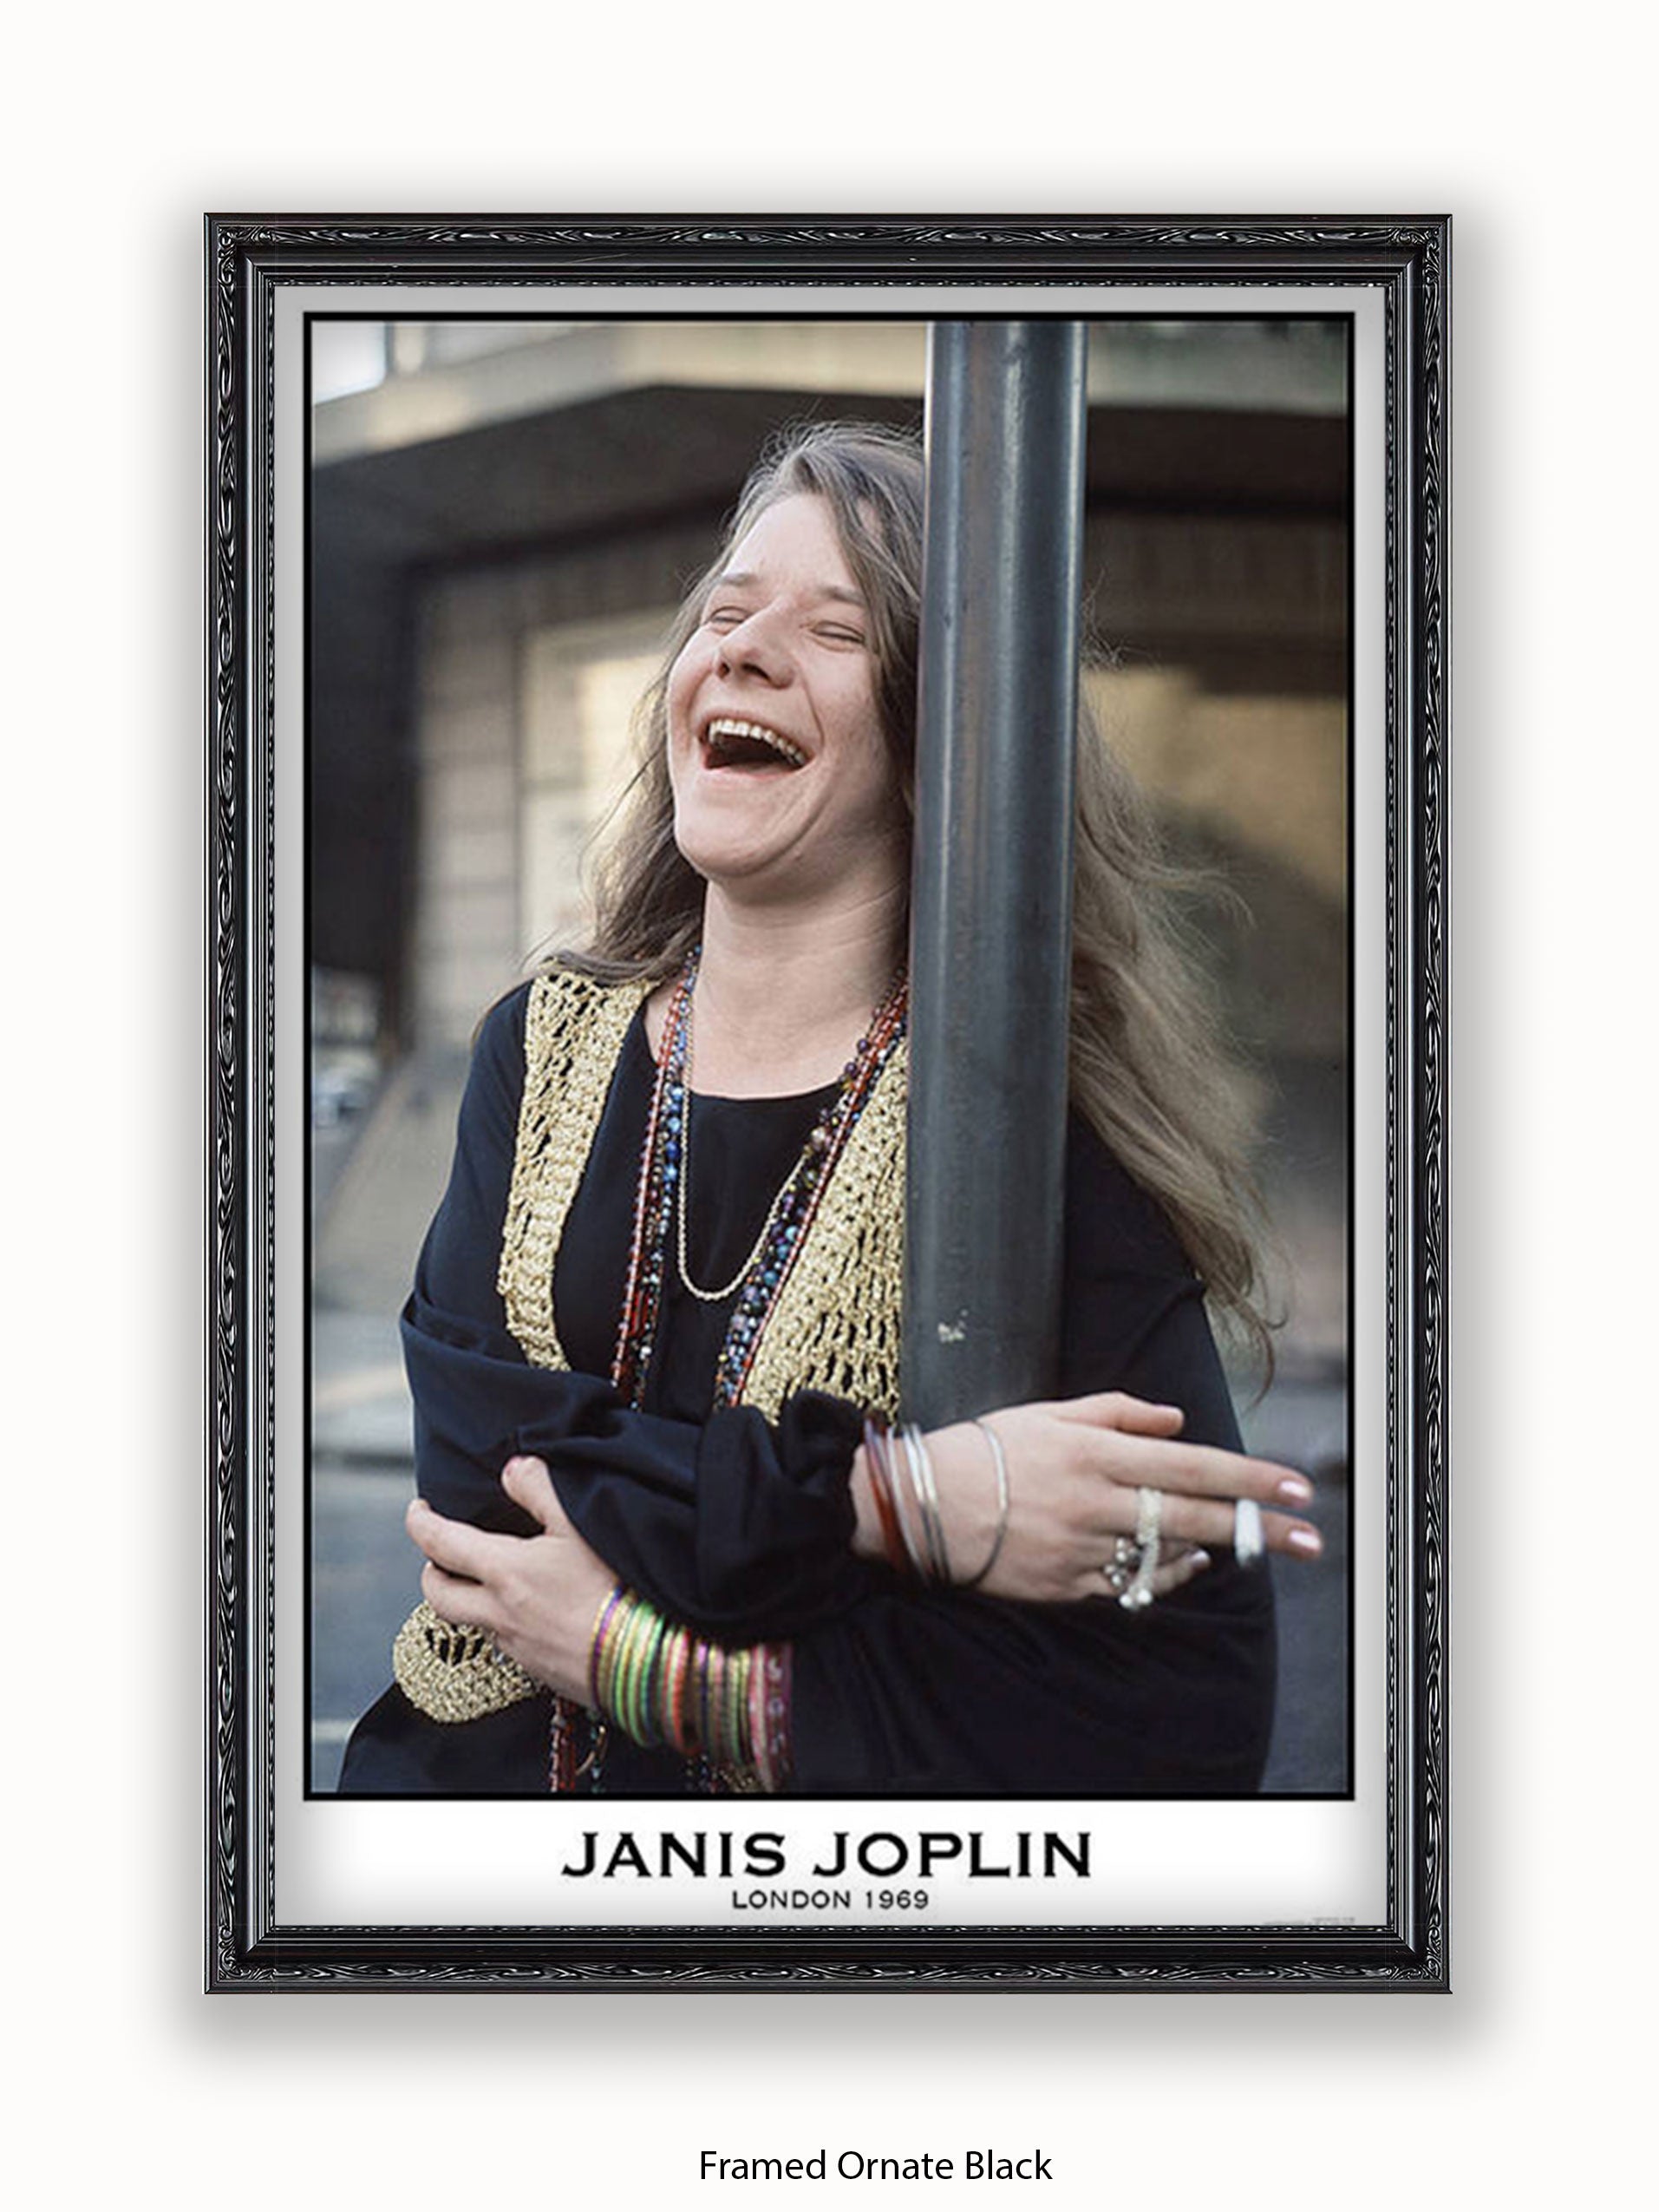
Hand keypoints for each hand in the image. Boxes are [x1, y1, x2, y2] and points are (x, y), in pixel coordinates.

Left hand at [406, 1456, 616, 1701]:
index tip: (417, 1510)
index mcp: (504, 1572)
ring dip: (469, 1600)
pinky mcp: (540, 1672)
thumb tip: (513, 1469)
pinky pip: (506, 1645)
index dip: (421, 1523)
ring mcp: (518, 1648)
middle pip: (438, 1596)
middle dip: (432, 1571)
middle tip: (441, 1553)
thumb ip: (540, 1488)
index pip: (440, 1544)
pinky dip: (505, 1623)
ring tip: (490, 1580)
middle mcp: (500, 1614)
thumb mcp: (581, 1522)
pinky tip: (534, 1611)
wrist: (649, 1660)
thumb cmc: (617, 1586)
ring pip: (472, 1623)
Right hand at [855, 1391, 1320, 1605]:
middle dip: (1258, 1527)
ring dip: (1210, 1551)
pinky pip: (1132, 1587)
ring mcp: (1083, 1548)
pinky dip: (1164, 1576)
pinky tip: (1184, 1565)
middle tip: (1308, 1539)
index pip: (1190, 1465)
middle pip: (1194, 1516)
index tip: (1293, 1486)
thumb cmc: (986, 1448)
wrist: (923, 1505)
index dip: (1247, 1477)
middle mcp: (1095, 1500)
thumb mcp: (1049, 1412)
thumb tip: (1178, 1422)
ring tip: (1241, 1546)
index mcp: (1094, 1451)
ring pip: (1167, 1556)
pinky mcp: (1067, 1585)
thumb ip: (1118, 1412)